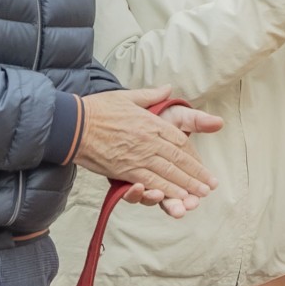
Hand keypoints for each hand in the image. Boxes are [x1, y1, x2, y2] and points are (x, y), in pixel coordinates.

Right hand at [72, 88, 222, 213]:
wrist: (74, 124)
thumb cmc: (99, 108)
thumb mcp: (128, 96)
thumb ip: (151, 95)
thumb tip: (168, 88)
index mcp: (152, 122)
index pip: (180, 140)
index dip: (192, 154)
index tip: (201, 165)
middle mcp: (149, 140)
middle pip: (178, 159)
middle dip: (196, 174)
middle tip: (209, 185)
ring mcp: (138, 156)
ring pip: (168, 173)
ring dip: (185, 186)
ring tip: (198, 196)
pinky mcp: (125, 170)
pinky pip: (149, 182)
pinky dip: (164, 191)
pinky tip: (175, 198)